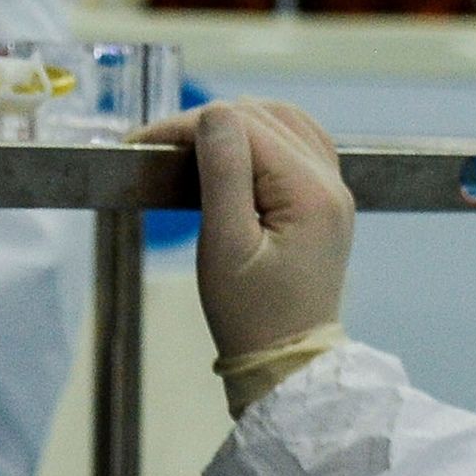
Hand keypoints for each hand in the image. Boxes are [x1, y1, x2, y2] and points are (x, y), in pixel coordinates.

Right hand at [135, 99, 354, 364]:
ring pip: (284, 121)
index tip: (141, 143)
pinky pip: (299, 143)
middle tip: (157, 148)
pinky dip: (264, 137)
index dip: (188, 126)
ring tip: (190, 147)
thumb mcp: (225, 245)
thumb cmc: (250, 315)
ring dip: (236, 124)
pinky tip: (235, 152)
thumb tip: (213, 113)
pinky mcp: (327, 202)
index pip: (244, 126)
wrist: (287, 363)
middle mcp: (332, 183)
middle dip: (207, 124)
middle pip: (264, 117)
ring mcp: (335, 191)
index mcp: (311, 192)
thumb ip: (223, 173)